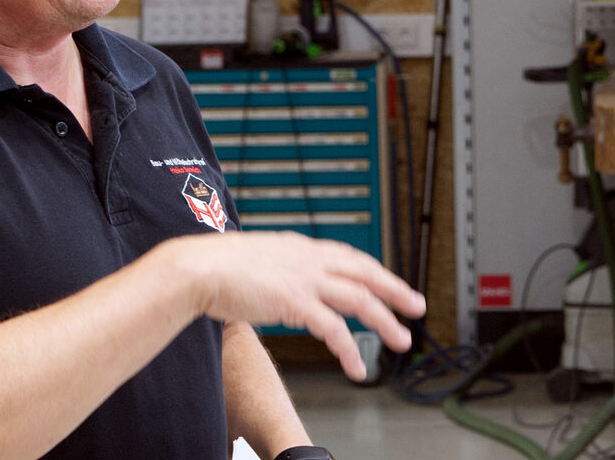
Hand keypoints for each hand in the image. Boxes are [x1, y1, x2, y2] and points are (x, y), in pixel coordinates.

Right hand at [166, 231, 425, 379]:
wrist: (197, 268)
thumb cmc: (216, 266)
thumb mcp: (257, 258)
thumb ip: (277, 269)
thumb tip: (280, 282)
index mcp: (302, 248)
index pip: (351, 257)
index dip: (375, 271)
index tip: (391, 284)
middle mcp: (309, 259)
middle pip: (366, 273)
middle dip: (396, 291)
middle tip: (418, 307)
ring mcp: (304, 279)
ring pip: (360, 299)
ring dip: (385, 321)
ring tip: (401, 340)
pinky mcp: (294, 302)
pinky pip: (333, 329)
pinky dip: (350, 349)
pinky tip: (358, 366)